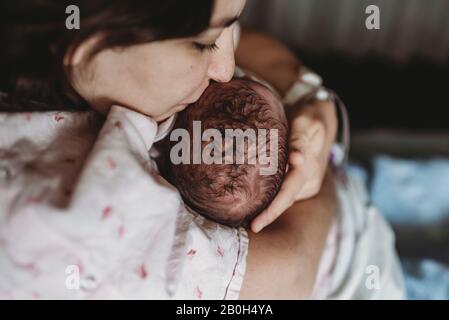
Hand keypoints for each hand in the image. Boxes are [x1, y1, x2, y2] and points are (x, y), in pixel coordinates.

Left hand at [251, 98, 337, 232]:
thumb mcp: (305, 122)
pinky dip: (270, 198)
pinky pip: (283, 192)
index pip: (288, 194)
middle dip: (266, 216)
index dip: (272, 211)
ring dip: (267, 208)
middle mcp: (310, 180)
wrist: (320, 117)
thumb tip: (297, 160)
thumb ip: (299, 140)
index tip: (255, 225)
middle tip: (246, 228)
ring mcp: (307, 183)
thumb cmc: (309, 118)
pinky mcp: (301, 182)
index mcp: (310, 169)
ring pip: (284, 198)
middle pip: (284, 201)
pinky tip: (254, 202)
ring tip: (244, 217)